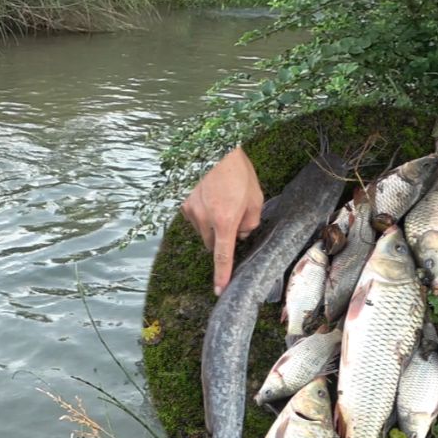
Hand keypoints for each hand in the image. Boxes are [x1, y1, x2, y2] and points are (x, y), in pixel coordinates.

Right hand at [182, 146, 263, 294]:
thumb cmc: (237, 171)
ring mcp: (190, 211)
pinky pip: (193, 217)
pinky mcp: (182, 203)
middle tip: (234, 219)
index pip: (223, 256)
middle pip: (212, 244)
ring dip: (212, 225)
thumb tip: (242, 234)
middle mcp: (204, 218)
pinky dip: (202, 214)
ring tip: (221, 201)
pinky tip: (210, 197)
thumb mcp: (255, 197)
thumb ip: (251, 222)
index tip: (218, 290)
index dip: (221, 275)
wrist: (214, 148)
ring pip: (202, 231)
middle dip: (222, 239)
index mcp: (225, 220)